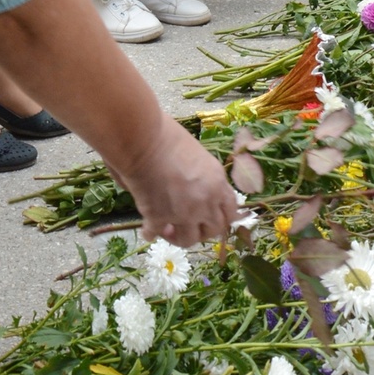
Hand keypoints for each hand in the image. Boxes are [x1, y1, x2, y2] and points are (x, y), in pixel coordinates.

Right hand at [116, 113, 237, 245]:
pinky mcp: (159, 218)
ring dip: (178, 236)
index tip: (210, 217)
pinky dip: (150, 233)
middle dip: (201, 230)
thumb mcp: (197, 155)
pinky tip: (147, 229)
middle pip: (213, 230)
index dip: (220, 217)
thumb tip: (197, 188)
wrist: (143, 139)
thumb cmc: (167, 135)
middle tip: (189, 224)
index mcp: (217, 183)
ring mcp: (184, 213)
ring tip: (167, 230)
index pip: (230, 212)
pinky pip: (155, 233)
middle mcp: (205, 201)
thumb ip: (203, 177)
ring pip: (188, 240)